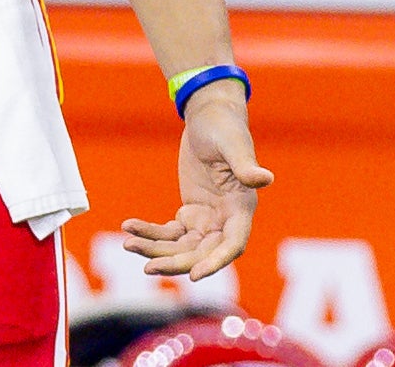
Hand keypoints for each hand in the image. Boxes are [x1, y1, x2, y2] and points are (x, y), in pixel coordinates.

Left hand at [119, 87, 272, 279]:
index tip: (194, 276)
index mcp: (241, 207)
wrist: (207, 117)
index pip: (232, 244)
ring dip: (156, 250)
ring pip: (182, 248)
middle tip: (148, 268)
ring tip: (128, 244)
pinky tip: (129, 227)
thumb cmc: (224, 126)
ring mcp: (207, 220)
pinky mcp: (190, 214)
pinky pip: (169, 232)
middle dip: (176, 262)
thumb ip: (245, 165)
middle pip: (202, 253)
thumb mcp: (232, 143)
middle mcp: (226, 220)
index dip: (215, 262)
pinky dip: (149, 233)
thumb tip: (266, 179)